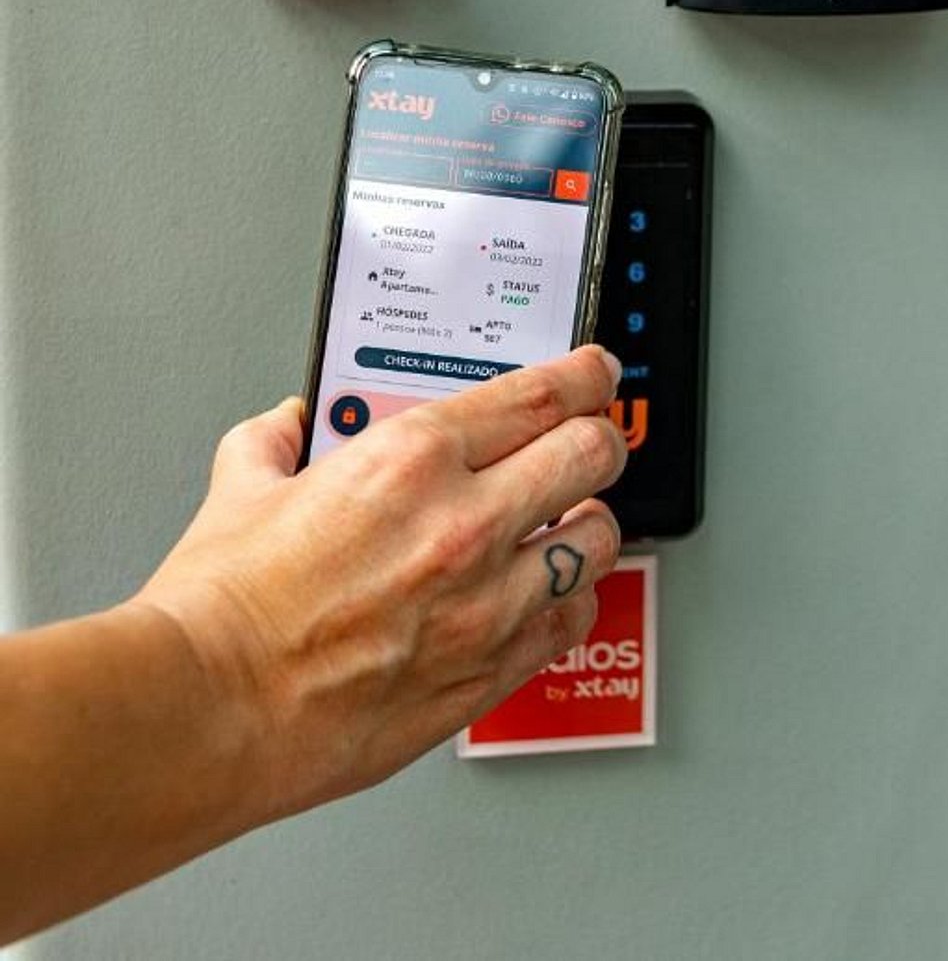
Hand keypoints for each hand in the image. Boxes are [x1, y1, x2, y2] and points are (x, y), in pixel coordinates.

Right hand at [133, 346, 627, 821]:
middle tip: (589, 444)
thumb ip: (277, 443)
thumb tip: (291, 425)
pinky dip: (571, 600)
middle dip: (598, 441)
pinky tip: (550, 595)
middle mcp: (466, 524)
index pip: (541, 395)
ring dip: (588, 524)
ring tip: (567, 524)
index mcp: (411, 460)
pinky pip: (573, 621)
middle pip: (593, 455)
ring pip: (599, 540)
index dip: (585, 377)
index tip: (593, 374)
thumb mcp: (240, 489)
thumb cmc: (220, 614)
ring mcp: (488, 602)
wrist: (209, 712)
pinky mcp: (491, 670)